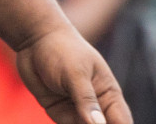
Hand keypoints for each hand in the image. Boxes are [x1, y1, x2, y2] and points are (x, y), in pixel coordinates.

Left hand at [15, 25, 131, 123]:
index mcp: (108, 93)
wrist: (34, 40)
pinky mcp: (59, 112)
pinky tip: (65, 123)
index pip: (121, 122)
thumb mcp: (75, 73)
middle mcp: (95, 105)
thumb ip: (86, 100)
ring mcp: (77, 110)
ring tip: (72, 120)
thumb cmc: (61, 49)